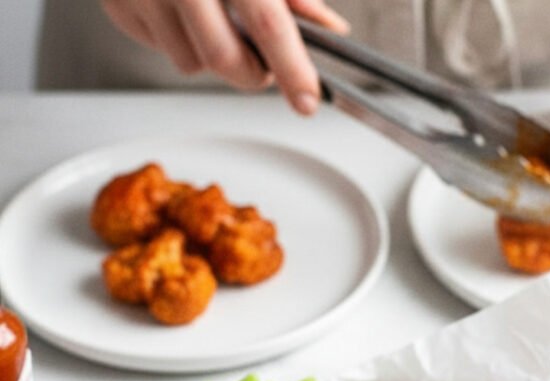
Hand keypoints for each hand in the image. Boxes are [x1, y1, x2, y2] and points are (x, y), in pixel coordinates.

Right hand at [101, 0, 348, 114]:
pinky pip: (161, 49)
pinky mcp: (117, 4)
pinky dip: (181, 41)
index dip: (292, 69)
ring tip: (217, 18)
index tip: (307, 100)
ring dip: (214, 56)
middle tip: (267, 64)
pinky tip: (183, 10)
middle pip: (224, 58)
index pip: (268, 24)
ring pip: (190, 62)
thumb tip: (328, 29)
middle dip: (253, 73)